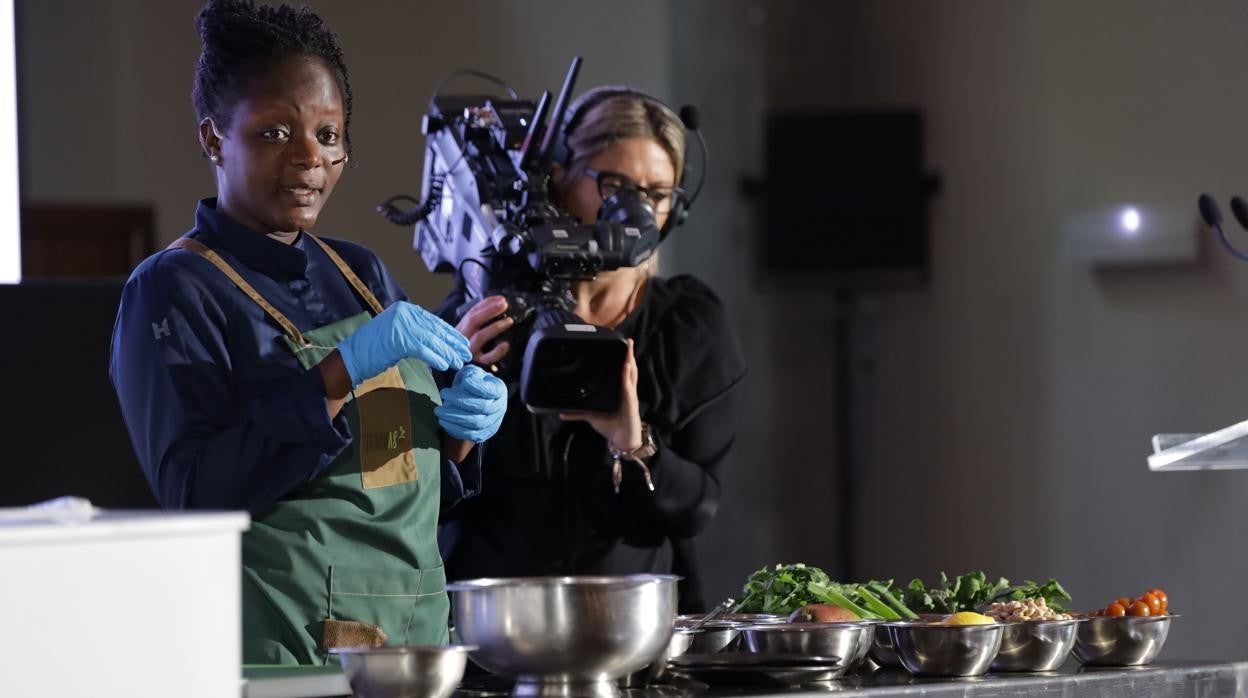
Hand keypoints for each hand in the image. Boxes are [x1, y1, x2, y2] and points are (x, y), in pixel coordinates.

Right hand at [337, 301, 471, 386]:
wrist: (351, 358)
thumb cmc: (373, 350)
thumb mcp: (397, 333)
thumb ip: (416, 331)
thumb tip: (440, 339)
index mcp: (405, 309)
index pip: (433, 321)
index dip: (450, 333)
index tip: (463, 342)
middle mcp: (404, 313)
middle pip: (435, 330)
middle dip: (453, 343)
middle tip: (467, 353)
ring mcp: (401, 324)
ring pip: (431, 340)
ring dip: (448, 353)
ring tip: (460, 362)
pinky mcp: (398, 339)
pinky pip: (423, 349)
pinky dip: (436, 357)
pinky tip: (446, 365)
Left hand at [435, 365, 507, 441]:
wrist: (473, 400)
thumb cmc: (472, 384)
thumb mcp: (472, 373)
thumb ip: (471, 373)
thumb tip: (468, 380)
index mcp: (499, 390)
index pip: (490, 390)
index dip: (477, 386)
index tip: (463, 382)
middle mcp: (500, 407)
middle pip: (482, 406)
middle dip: (460, 400)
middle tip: (443, 393)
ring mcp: (493, 422)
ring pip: (475, 422)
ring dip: (454, 416)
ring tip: (438, 410)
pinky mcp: (484, 434)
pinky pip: (470, 434)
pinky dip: (454, 428)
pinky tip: (442, 421)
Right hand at [456, 295, 514, 365]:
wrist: (452, 373)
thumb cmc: (464, 351)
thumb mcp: (467, 334)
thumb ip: (478, 324)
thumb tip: (497, 308)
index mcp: (461, 329)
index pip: (472, 312)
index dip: (486, 304)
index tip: (500, 299)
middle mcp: (462, 338)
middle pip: (473, 320)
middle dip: (490, 310)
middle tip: (504, 304)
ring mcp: (468, 351)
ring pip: (480, 337)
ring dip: (495, 327)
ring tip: (509, 320)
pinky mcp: (476, 364)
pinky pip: (487, 358)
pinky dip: (497, 351)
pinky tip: (506, 345)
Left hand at [559, 339, 642, 450]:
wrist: (622, 442)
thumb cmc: (611, 427)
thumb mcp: (592, 417)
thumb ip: (578, 413)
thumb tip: (561, 412)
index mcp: (620, 391)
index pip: (622, 372)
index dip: (623, 358)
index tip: (621, 345)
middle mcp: (627, 391)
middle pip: (629, 369)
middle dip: (629, 355)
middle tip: (628, 340)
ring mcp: (630, 397)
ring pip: (631, 376)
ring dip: (630, 362)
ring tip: (628, 349)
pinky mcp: (631, 405)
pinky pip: (629, 390)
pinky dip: (627, 379)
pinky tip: (626, 369)